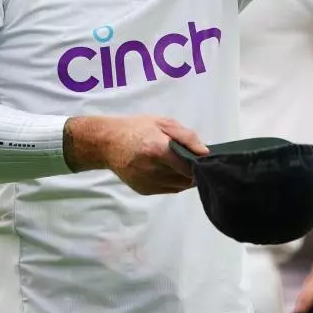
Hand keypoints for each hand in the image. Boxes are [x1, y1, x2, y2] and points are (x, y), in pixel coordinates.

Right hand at [64, 115, 207, 194]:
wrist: (107, 143)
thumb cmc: (137, 128)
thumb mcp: (163, 122)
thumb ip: (186, 137)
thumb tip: (205, 152)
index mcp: (157, 150)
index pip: (189, 166)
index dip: (200, 164)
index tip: (205, 158)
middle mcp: (152, 170)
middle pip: (186, 178)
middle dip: (195, 170)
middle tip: (193, 159)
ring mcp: (148, 183)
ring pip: (180, 186)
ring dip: (186, 177)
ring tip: (180, 163)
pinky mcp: (144, 190)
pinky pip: (169, 189)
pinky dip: (175, 181)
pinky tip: (170, 169)